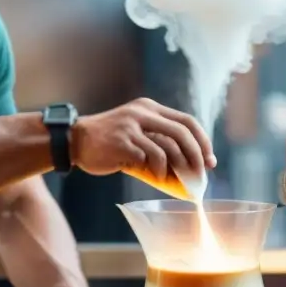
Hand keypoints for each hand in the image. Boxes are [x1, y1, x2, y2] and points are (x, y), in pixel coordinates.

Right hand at [70, 98, 216, 185]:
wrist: (76, 141)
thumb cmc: (109, 140)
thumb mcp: (135, 128)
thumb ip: (157, 136)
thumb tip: (187, 162)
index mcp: (149, 108)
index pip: (186, 121)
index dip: (203, 141)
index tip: (209, 160)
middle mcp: (143, 113)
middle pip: (182, 133)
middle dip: (196, 156)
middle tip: (200, 175)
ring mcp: (132, 127)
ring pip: (167, 148)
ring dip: (174, 168)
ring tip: (172, 179)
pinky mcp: (122, 142)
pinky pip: (148, 159)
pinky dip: (156, 171)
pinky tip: (154, 176)